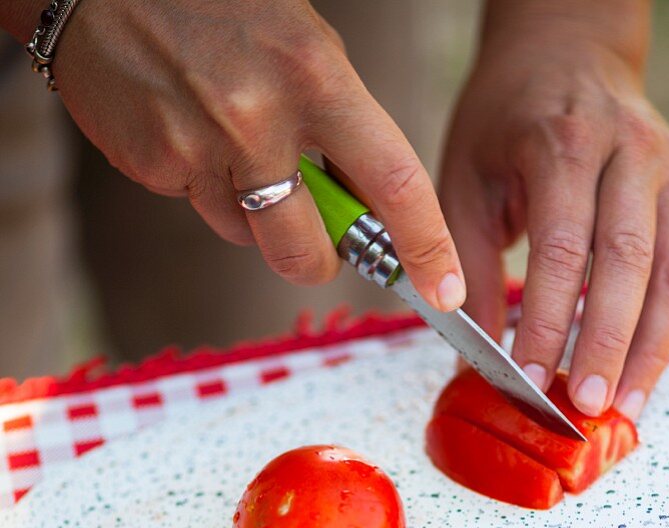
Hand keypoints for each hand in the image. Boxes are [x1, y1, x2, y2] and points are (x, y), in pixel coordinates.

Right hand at [50, 0, 464, 310]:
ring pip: (251, 238)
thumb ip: (339, 125)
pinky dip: (206, 188)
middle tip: (316, 237)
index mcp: (316, 76)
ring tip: (231, 143)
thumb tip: (365, 209)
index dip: (427, 246)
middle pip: (310, 252)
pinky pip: (202, 211)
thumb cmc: (220, 9)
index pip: (394, 182)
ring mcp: (202, 147)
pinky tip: (190, 132)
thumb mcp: (302, 45)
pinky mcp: (156, 165)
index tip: (444, 291)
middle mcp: (260, 117)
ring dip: (254, 216)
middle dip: (319, 260)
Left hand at [439, 13, 668, 419]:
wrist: (567, 52)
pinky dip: (666, 327)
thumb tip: (472, 358)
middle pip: (627, 262)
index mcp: (563, 143)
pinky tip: (642, 372)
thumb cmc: (505, 126)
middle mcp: (629, 151)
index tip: (528, 380)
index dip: (546, 322)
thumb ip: (467, 267)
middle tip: (586, 407)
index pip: (561, 248)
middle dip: (605, 344)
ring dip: (649, 349)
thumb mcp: (465, 182)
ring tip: (625, 408)